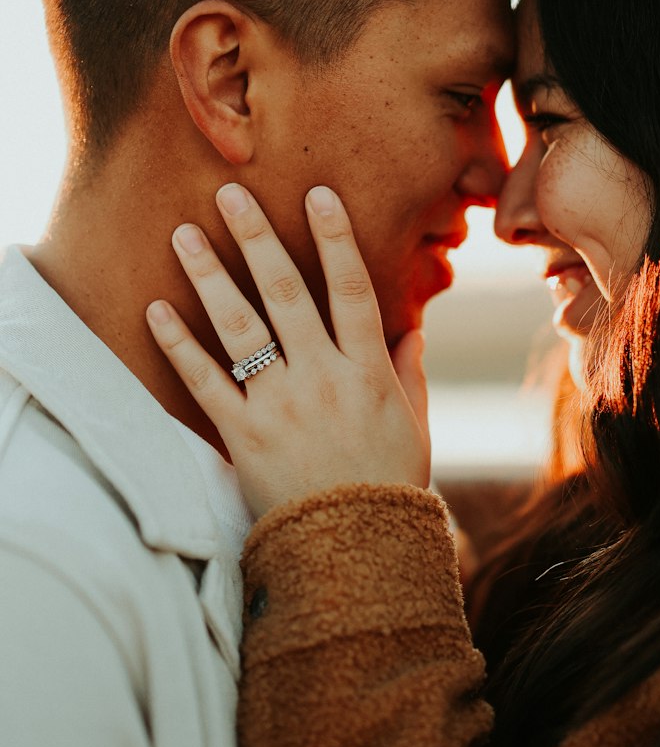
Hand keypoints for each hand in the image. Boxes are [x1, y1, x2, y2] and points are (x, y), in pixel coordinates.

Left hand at [146, 183, 429, 518]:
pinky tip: (156, 312)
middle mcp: (323, 378)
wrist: (356, 553)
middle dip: (257, 238)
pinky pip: (205, 384)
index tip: (318, 193)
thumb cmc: (390, 488)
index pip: (352, 289)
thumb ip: (411, 372)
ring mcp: (281, 406)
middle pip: (286, 293)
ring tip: (184, 235)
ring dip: (209, 277)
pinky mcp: (244, 438)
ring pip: (240, 328)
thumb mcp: (416, 426)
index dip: (335, 238)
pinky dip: (179, 347)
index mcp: (369, 371)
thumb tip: (414, 325)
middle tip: (230, 194)